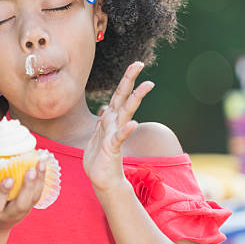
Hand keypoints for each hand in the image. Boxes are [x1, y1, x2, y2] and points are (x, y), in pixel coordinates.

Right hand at [0, 158, 45, 232]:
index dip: (3, 192)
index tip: (9, 178)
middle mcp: (8, 215)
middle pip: (21, 204)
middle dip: (27, 187)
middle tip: (31, 170)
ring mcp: (21, 213)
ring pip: (33, 200)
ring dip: (38, 181)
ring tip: (41, 163)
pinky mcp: (29, 209)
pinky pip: (38, 195)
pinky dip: (42, 181)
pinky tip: (43, 166)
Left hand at [83, 61, 154, 192]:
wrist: (102, 180)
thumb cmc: (99, 158)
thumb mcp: (97, 135)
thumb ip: (103, 121)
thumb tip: (106, 108)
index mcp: (110, 118)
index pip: (119, 94)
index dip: (126, 79)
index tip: (136, 64)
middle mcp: (115, 123)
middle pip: (123, 97)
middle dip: (130, 80)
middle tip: (140, 63)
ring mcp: (115, 134)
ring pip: (125, 112)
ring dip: (136, 98)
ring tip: (147, 85)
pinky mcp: (112, 148)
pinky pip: (119, 137)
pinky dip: (126, 130)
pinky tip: (134, 123)